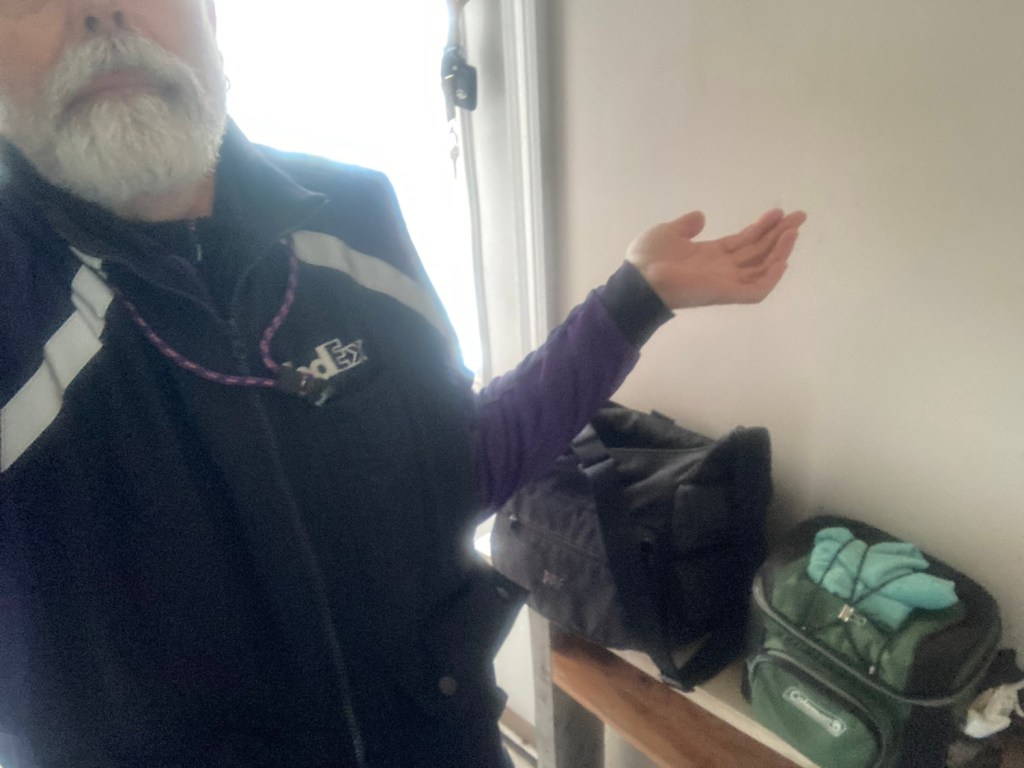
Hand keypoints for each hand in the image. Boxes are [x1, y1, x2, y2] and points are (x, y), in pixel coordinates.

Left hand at [626, 208, 806, 308]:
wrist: (637, 280)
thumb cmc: (647, 259)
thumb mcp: (668, 232)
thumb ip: (686, 226)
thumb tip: (700, 216)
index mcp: (711, 255)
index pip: (745, 241)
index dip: (763, 227)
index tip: (780, 212)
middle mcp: (722, 269)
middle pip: (759, 252)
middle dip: (780, 235)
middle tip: (800, 217)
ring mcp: (725, 282)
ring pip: (762, 268)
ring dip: (779, 251)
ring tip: (793, 232)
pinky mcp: (724, 293)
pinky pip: (754, 291)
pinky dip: (770, 279)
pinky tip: (782, 262)